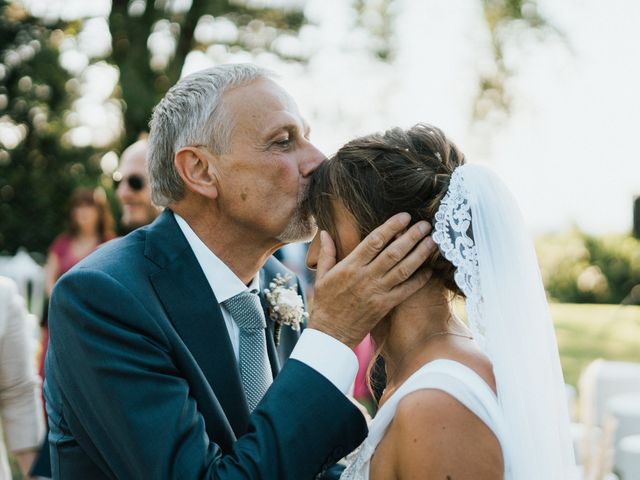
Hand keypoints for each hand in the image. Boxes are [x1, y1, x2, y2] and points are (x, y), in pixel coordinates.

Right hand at [309, 213, 434, 347]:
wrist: (331, 333)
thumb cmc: (325, 303)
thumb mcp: (322, 276)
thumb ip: (327, 253)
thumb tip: (326, 232)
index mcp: (350, 266)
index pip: (374, 240)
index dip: (391, 226)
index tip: (405, 216)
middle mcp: (366, 277)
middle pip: (394, 252)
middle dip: (411, 236)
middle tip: (426, 225)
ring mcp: (377, 291)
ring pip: (403, 269)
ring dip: (420, 254)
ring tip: (433, 242)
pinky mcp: (385, 305)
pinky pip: (406, 290)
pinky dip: (419, 280)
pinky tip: (430, 270)